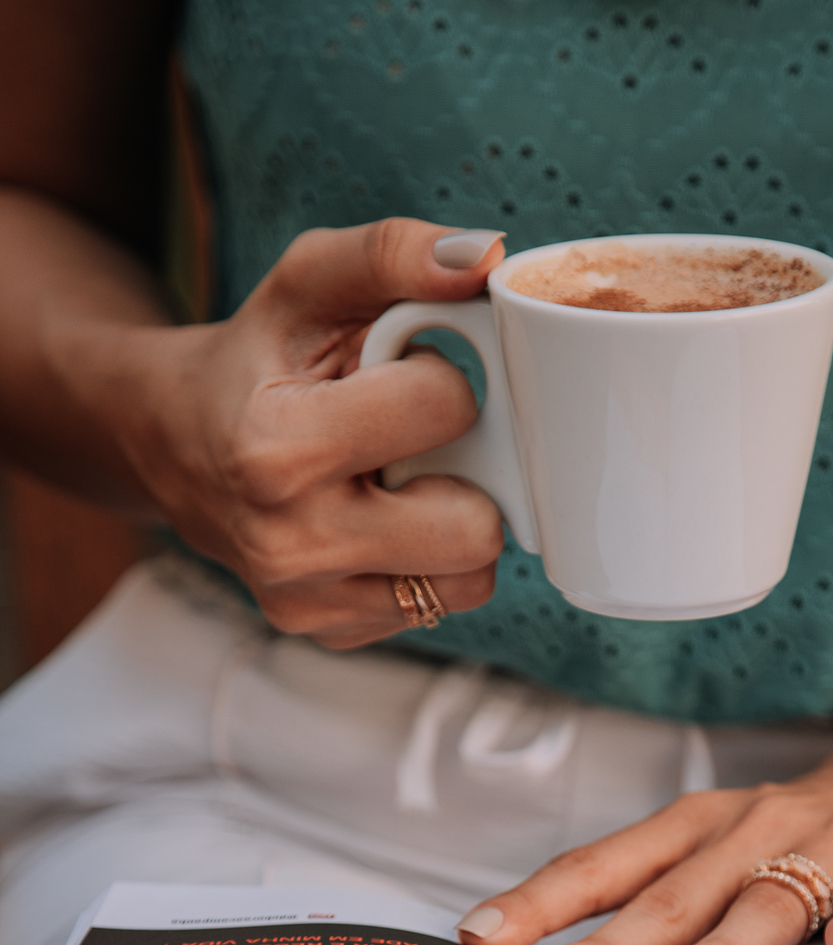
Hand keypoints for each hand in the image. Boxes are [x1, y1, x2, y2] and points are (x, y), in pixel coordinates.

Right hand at [92, 218, 506, 647]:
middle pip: (475, 530)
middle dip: (467, 476)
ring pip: (470, 582)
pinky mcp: (329, 633)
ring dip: (455, 527)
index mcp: (277, 450)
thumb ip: (392, 253)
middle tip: (415, 447)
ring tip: (399, 485)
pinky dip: (424, 563)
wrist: (176, 442)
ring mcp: (308, 602)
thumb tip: (487, 256)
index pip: (447, 409)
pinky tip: (376, 525)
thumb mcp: (307, 283)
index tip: (396, 378)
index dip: (442, 380)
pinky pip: (435, 608)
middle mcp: (289, 543)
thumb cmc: (257, 357)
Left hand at [457, 697, 832, 944]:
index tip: (479, 939)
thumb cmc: (796, 856)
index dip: (539, 903)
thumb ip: (655, 935)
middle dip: (614, 943)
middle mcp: (754, 827)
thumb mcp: (718, 876)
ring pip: (770, 899)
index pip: (603, 867)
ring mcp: (832, 845)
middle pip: (674, 892)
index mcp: (694, 830)